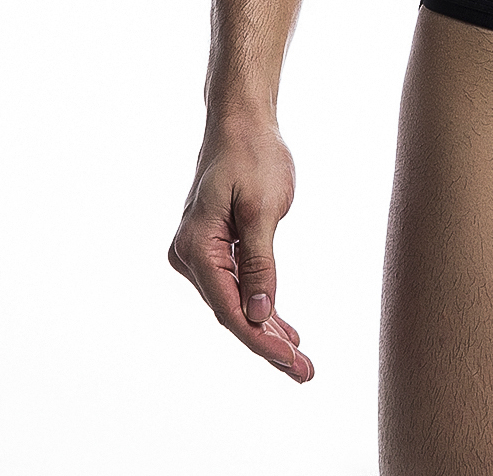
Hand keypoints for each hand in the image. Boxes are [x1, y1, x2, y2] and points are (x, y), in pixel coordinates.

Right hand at [168, 118, 313, 381]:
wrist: (240, 120)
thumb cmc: (253, 155)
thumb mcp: (263, 209)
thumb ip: (260, 264)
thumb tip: (260, 315)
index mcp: (196, 248)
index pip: (231, 309)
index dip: (262, 341)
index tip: (292, 363)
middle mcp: (188, 256)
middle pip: (231, 311)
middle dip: (268, 343)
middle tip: (304, 372)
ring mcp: (196, 252)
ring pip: (233, 301)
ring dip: (264, 328)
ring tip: (298, 358)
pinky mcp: (210, 246)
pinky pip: (233, 283)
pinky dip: (258, 303)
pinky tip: (279, 327)